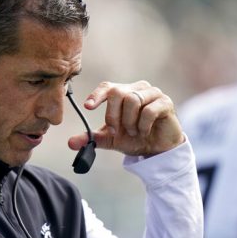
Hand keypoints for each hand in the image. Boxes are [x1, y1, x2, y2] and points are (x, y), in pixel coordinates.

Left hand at [68, 80, 183, 155]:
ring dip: (129, 121)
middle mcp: (137, 88)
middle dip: (113, 115)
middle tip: (116, 131)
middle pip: (118, 93)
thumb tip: (70, 143)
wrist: (157, 150)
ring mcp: (153, 93)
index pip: (107, 87)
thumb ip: (91, 138)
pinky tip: (144, 132)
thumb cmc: (134, 139)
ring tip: (133, 132)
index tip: (88, 107)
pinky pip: (149, 110)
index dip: (97, 95)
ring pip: (133, 100)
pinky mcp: (166, 102)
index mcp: (123, 93)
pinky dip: (143, 125)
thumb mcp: (110, 139)